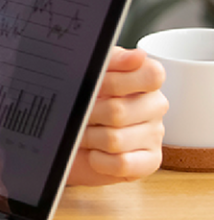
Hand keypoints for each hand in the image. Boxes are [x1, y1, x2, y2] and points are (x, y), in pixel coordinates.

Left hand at [65, 46, 167, 185]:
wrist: (65, 137)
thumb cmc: (80, 99)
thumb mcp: (88, 72)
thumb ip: (110, 61)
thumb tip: (138, 55)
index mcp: (144, 80)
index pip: (151, 75)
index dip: (116, 81)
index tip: (96, 85)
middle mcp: (154, 106)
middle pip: (119, 111)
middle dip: (88, 114)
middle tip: (78, 114)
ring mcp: (154, 135)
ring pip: (115, 139)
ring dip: (88, 138)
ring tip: (82, 133)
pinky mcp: (148, 162)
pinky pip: (121, 163)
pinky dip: (98, 160)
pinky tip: (93, 153)